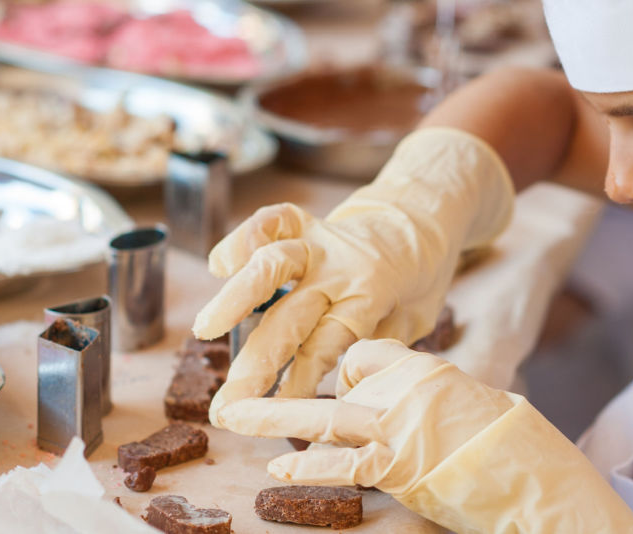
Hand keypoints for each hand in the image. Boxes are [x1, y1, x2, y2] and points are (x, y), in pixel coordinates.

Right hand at [193, 128, 513, 420]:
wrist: (425, 219)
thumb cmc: (418, 283)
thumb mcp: (414, 322)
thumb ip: (378, 346)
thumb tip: (345, 388)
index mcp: (371, 297)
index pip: (327, 345)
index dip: (300, 380)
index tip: (276, 413)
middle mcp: (341, 269)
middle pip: (291, 318)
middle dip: (257, 365)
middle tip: (227, 405)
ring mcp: (321, 243)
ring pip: (273, 262)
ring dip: (237, 296)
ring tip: (207, 329)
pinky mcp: (308, 223)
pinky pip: (273, 221)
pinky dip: (243, 236)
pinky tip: (219, 263)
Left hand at [219, 339, 632, 533]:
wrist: (536, 474)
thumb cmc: (512, 445)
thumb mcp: (469, 404)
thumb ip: (426, 399)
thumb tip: (396, 408)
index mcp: (426, 368)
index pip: (364, 355)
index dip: (345, 373)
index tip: (340, 388)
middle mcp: (408, 388)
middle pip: (336, 375)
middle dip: (284, 380)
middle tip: (241, 387)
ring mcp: (400, 426)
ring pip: (325, 414)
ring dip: (274, 416)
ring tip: (235, 417)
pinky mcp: (397, 465)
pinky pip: (342, 461)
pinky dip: (308, 465)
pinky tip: (279, 470)